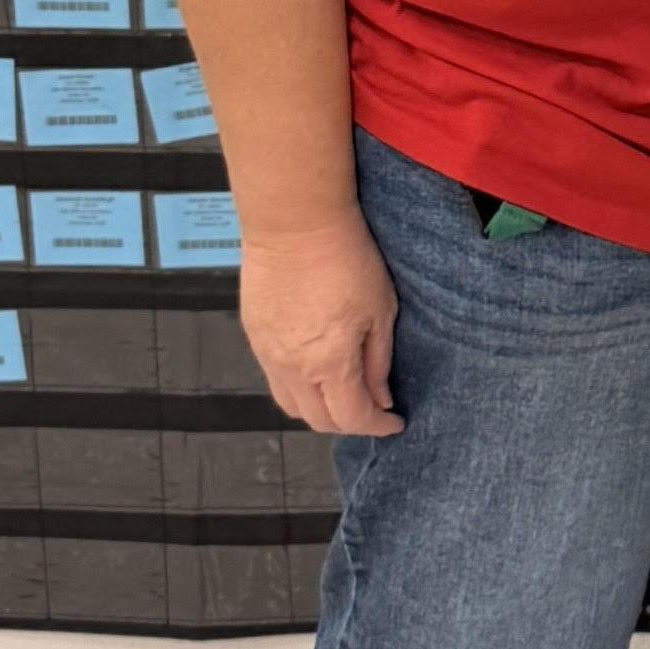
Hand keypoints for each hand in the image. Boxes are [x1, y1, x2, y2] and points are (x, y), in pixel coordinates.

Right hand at [240, 213, 402, 437]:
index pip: (353, 417)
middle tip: (373, 411)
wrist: (294, 224)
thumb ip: (378, 361)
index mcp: (329, 363)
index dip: (378, 425)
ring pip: (291, 405)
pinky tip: (317, 371)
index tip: (395, 421)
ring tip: (344, 395)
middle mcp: (292, 368)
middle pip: (318, 421)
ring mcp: (267, 354)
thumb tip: (379, 398)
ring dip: (319, 410)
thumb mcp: (381, 310)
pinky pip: (274, 379)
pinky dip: (298, 387)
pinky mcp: (254, 336)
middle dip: (349, 424)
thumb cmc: (346, 259)